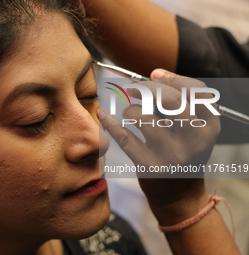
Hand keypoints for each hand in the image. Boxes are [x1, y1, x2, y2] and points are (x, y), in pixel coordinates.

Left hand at [99, 69, 219, 221]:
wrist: (179, 193)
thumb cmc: (182, 152)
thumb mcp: (193, 129)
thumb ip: (180, 103)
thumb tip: (153, 74)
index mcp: (209, 126)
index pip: (195, 90)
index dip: (171, 77)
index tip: (154, 73)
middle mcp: (195, 140)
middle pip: (170, 99)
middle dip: (146, 87)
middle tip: (133, 87)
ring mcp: (172, 155)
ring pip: (143, 116)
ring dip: (130, 109)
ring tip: (129, 113)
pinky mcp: (150, 168)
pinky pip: (125, 137)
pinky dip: (111, 123)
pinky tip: (104, 115)